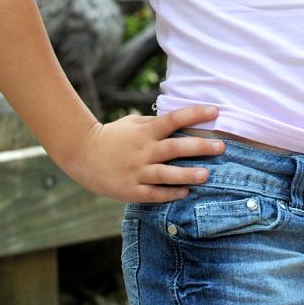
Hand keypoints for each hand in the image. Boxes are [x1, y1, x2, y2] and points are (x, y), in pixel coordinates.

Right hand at [65, 105, 225, 202]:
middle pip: (176, 148)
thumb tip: (180, 121)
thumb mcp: (133, 124)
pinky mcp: (131, 190)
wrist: (82, 154)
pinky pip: (154, 193)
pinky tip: (185, 193)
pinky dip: (170, 194)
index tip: (215, 111)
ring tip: (206, 175)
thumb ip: (155, 124)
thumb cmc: (113, 136)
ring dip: (188, 174)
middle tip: (221, 147)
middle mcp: (144, 151)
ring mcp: (137, 172)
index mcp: (146, 132)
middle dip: (200, 147)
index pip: (175, 119)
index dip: (195, 114)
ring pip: (167, 174)